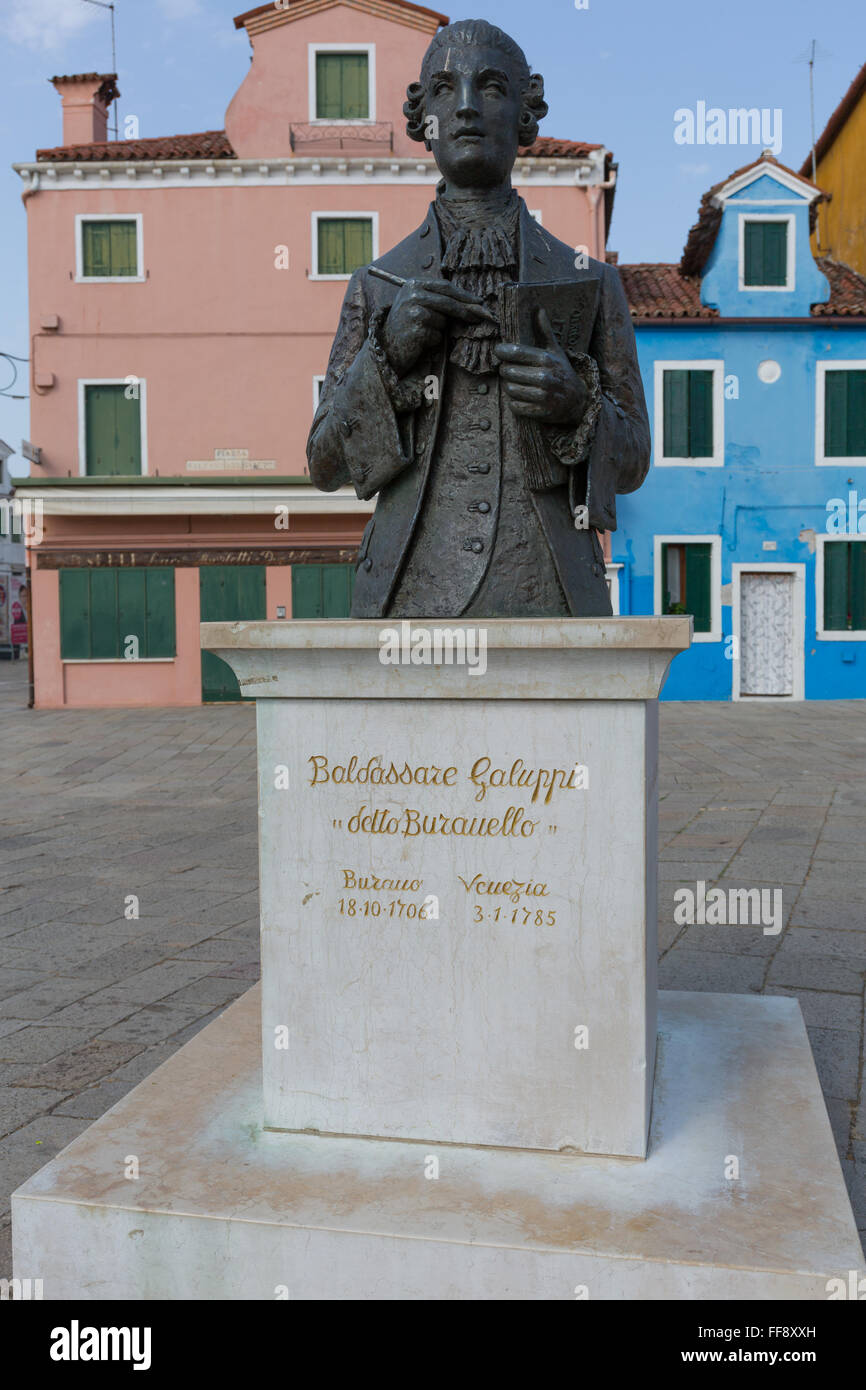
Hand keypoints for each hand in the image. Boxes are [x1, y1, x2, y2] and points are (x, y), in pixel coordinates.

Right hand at [381, 278, 496, 377]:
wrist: (386, 347)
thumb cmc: (406, 325)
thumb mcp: (417, 304)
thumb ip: (437, 298)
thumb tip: (471, 303)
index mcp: (413, 284)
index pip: (445, 286)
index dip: (464, 295)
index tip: (478, 301)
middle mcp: (412, 295)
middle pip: (448, 301)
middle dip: (465, 310)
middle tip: (478, 317)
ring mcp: (413, 311)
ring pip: (443, 320)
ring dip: (439, 329)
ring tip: (423, 332)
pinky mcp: (416, 329)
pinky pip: (437, 335)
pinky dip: (433, 340)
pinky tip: (419, 341)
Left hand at [494, 307, 588, 426]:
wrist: (577, 401)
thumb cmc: (562, 372)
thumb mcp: (556, 351)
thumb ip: (544, 331)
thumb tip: (539, 309)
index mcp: (546, 359)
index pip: (515, 352)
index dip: (502, 351)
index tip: (499, 351)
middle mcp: (545, 376)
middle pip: (508, 371)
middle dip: (506, 371)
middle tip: (510, 371)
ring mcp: (543, 395)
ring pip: (510, 389)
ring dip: (509, 387)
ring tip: (515, 384)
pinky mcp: (541, 411)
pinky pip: (515, 406)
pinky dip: (514, 403)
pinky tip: (521, 397)